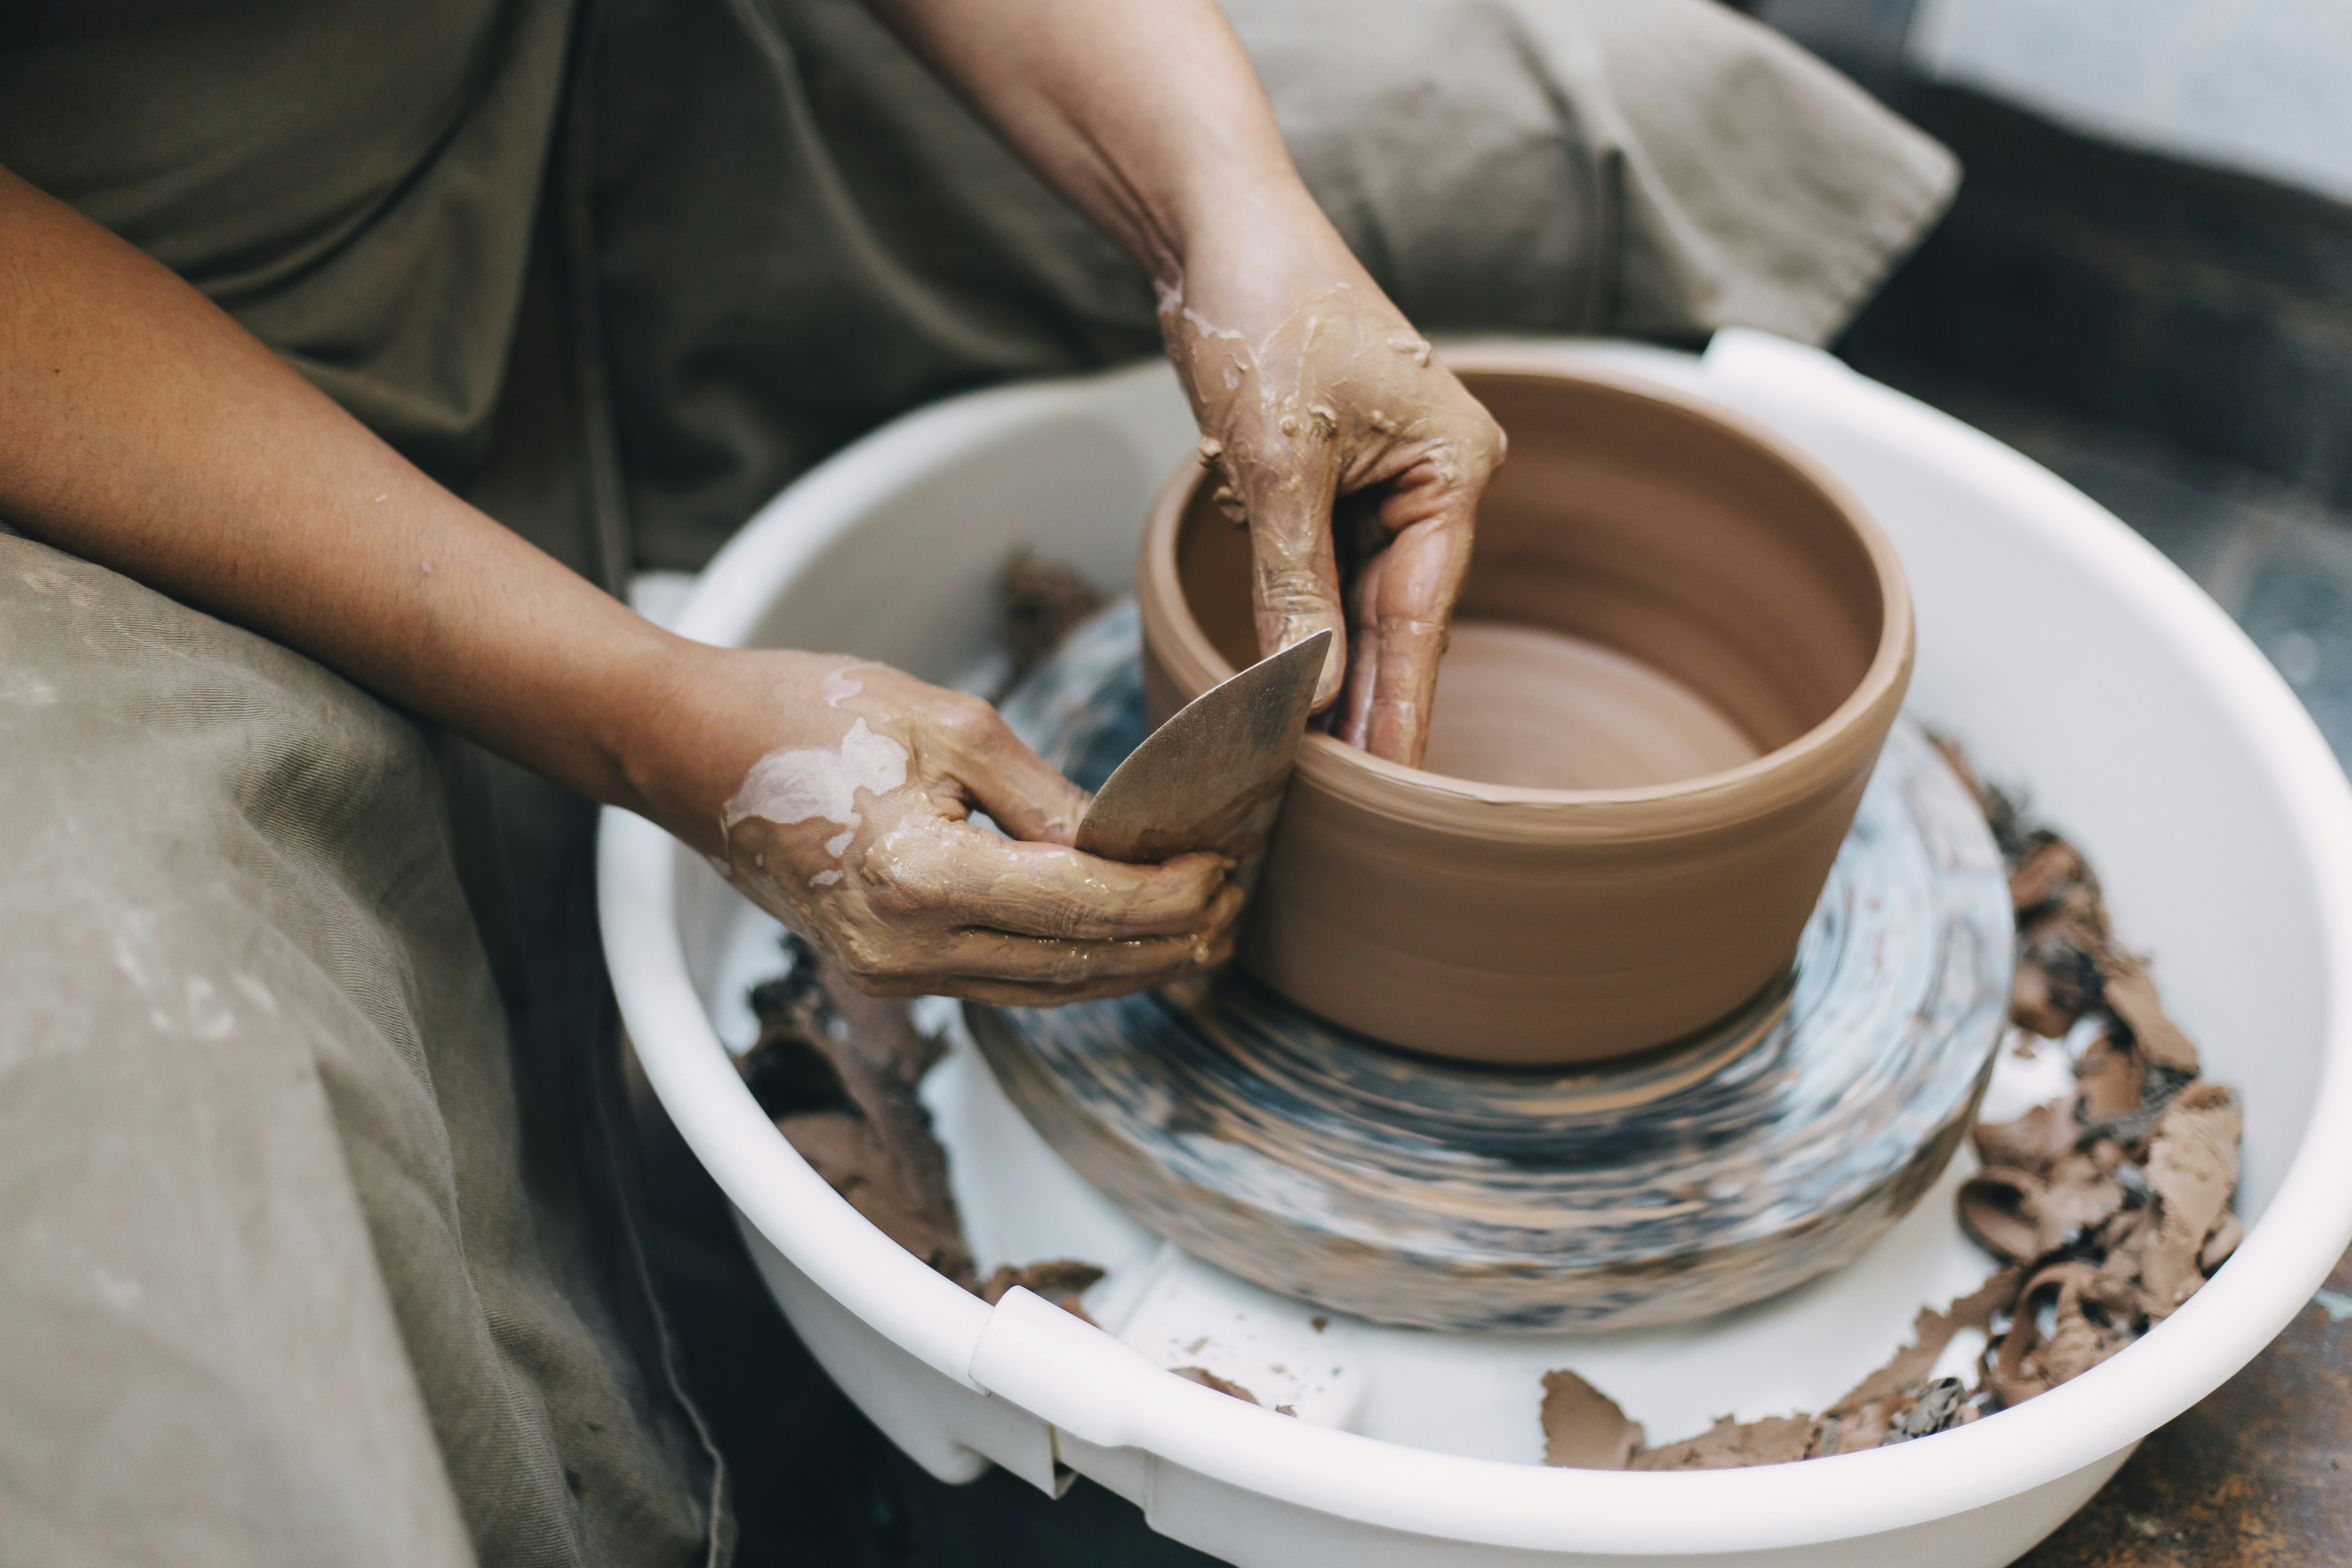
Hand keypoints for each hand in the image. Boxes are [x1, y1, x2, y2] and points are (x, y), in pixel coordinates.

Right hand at [640, 648, 1243, 1003]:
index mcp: (920, 878)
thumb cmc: (807, 711)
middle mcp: (904, 949)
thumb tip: (1128, 842)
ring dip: (1128, 966)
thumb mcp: (948, 722)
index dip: (1168, 894)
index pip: (1083, 906)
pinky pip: (1001, 979)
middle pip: (1075, 965)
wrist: (688, 749)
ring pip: (1043, 988)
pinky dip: (1069, 964)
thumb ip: (1045, 797)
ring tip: (1201, 932)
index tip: (1227, 869)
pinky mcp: (882, 970)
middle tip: (1236, 906)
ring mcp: (888, 972)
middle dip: (1167, 940)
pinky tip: (1121, 943)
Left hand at [1160, 200, 1504, 766]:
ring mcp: (1387, 479)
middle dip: (1368, 703)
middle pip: (1399, 619)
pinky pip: (1327, 569)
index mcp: (1454, 469)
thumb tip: (1307, 693)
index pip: (1423, 618)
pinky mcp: (1336, 477)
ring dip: (1333, 672)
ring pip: (1360, 602)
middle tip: (1350, 802)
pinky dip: (1307, 621)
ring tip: (1316, 766)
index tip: (1393, 789)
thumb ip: (1295, 584)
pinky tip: (1293, 686)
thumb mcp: (1277, 462)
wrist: (1215, 228)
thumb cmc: (1263, 314)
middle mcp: (1436, 480)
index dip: (1400, 707)